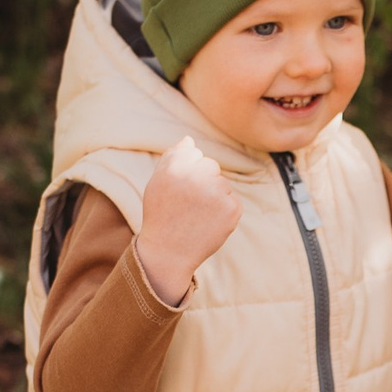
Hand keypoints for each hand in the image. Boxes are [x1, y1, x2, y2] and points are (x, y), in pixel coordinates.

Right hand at [133, 137, 241, 304]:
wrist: (169, 252)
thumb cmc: (162, 214)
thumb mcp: (158, 182)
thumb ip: (172, 156)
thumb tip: (190, 140)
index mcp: (175, 167)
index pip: (194, 153)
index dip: (186, 173)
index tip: (178, 191)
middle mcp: (196, 177)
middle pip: (211, 166)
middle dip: (203, 182)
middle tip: (187, 205)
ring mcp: (217, 193)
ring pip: (222, 184)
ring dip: (214, 197)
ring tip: (197, 216)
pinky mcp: (232, 209)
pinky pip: (232, 200)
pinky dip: (224, 211)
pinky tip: (208, 223)